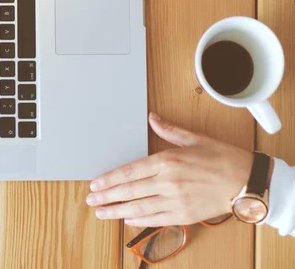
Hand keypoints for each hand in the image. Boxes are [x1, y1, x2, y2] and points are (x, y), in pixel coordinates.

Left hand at [86, 113, 251, 226]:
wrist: (246, 181)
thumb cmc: (221, 158)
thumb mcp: (193, 138)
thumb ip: (168, 130)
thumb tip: (152, 117)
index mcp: (167, 161)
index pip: (130, 172)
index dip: (110, 179)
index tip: (95, 184)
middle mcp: (168, 182)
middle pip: (130, 191)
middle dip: (107, 196)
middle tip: (91, 200)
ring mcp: (176, 201)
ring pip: (139, 208)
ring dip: (117, 211)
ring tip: (101, 212)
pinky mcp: (185, 215)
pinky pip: (156, 219)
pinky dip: (139, 220)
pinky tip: (127, 219)